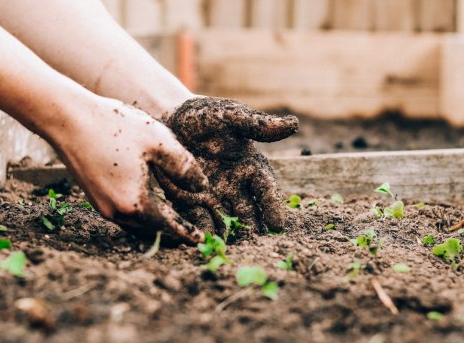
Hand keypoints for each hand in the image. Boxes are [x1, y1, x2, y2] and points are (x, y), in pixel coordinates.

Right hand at [50, 97, 207, 243]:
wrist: (68, 119)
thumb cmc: (114, 126)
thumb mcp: (158, 141)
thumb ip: (184, 167)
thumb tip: (202, 188)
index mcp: (135, 203)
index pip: (168, 225)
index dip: (187, 232)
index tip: (201, 240)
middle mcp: (116, 212)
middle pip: (151, 231)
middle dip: (172, 234)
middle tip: (191, 234)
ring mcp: (102, 206)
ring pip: (136, 226)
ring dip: (155, 227)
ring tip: (174, 223)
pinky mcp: (94, 197)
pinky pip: (123, 215)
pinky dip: (141, 216)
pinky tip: (149, 206)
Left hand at [159, 97, 297, 236]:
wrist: (170, 119)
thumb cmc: (205, 116)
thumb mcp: (231, 116)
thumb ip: (258, 125)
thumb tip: (293, 124)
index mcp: (251, 167)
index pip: (266, 190)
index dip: (273, 207)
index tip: (277, 225)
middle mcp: (236, 186)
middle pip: (249, 213)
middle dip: (253, 229)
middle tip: (256, 246)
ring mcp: (214, 196)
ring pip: (227, 221)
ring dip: (230, 236)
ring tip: (232, 250)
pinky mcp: (191, 202)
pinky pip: (200, 220)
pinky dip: (204, 231)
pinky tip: (205, 241)